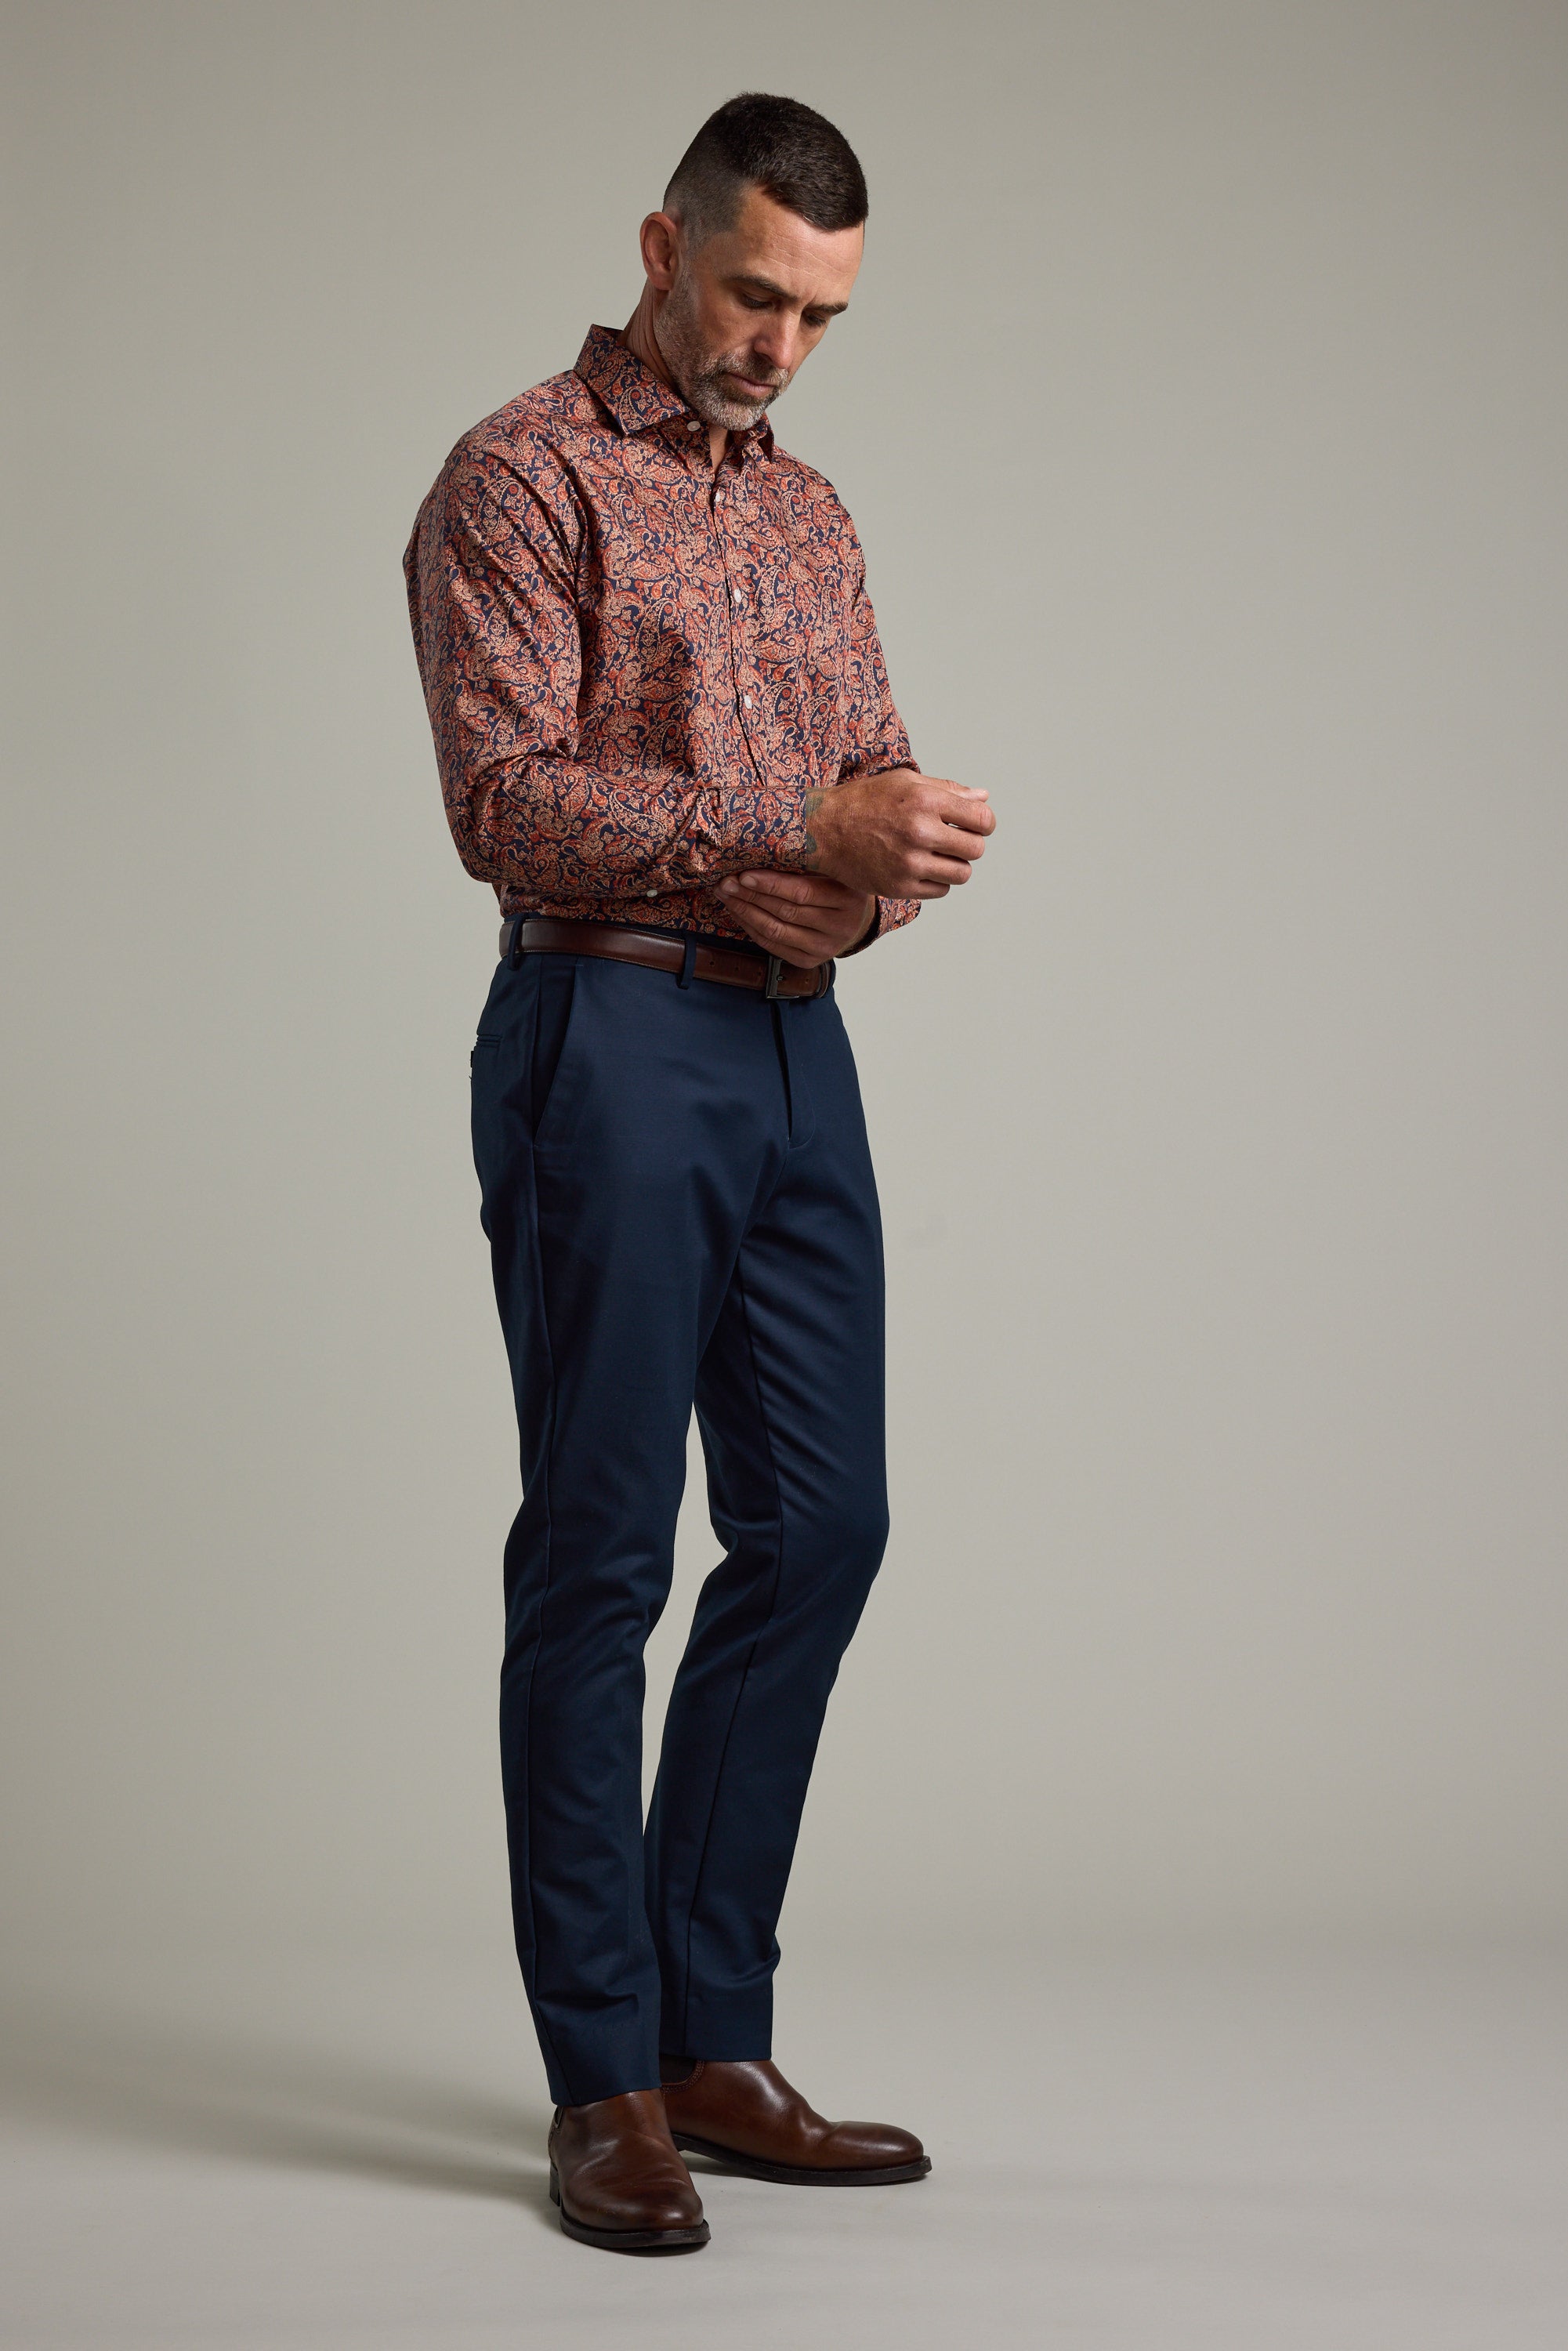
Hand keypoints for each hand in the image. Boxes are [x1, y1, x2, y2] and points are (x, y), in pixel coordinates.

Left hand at [716, 871, 875, 967]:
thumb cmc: (839, 883)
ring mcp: (825, 948)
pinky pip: (773, 945)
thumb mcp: (832, 868)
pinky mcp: (810, 961)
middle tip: (725, 883)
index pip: (802, 893)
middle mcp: (840, 928)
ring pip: (776, 931)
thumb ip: (806, 862)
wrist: (857, 917)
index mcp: (848, 899)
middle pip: (785, 912)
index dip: (771, 884)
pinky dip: (751, 928)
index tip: (744, 874)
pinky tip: (737, 912)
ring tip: (725, 896)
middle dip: (750, 896)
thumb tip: (759, 850)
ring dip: (745, 912)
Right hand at [802, 767, 993, 898]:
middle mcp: (919, 832)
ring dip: (956, 865)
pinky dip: (937, 880)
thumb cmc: (866, 800)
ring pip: (962, 874)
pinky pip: (941, 890)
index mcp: (925, 801)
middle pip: (976, 849)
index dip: (984, 823)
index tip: (974, 825)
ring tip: (938, 854)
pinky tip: (921, 866)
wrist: (824, 829)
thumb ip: (948, 789)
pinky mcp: (899, 886)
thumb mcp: (905, 782)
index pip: (982, 820)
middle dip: (970, 844)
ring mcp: (909, 863)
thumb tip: (984, 797)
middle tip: (953, 840)